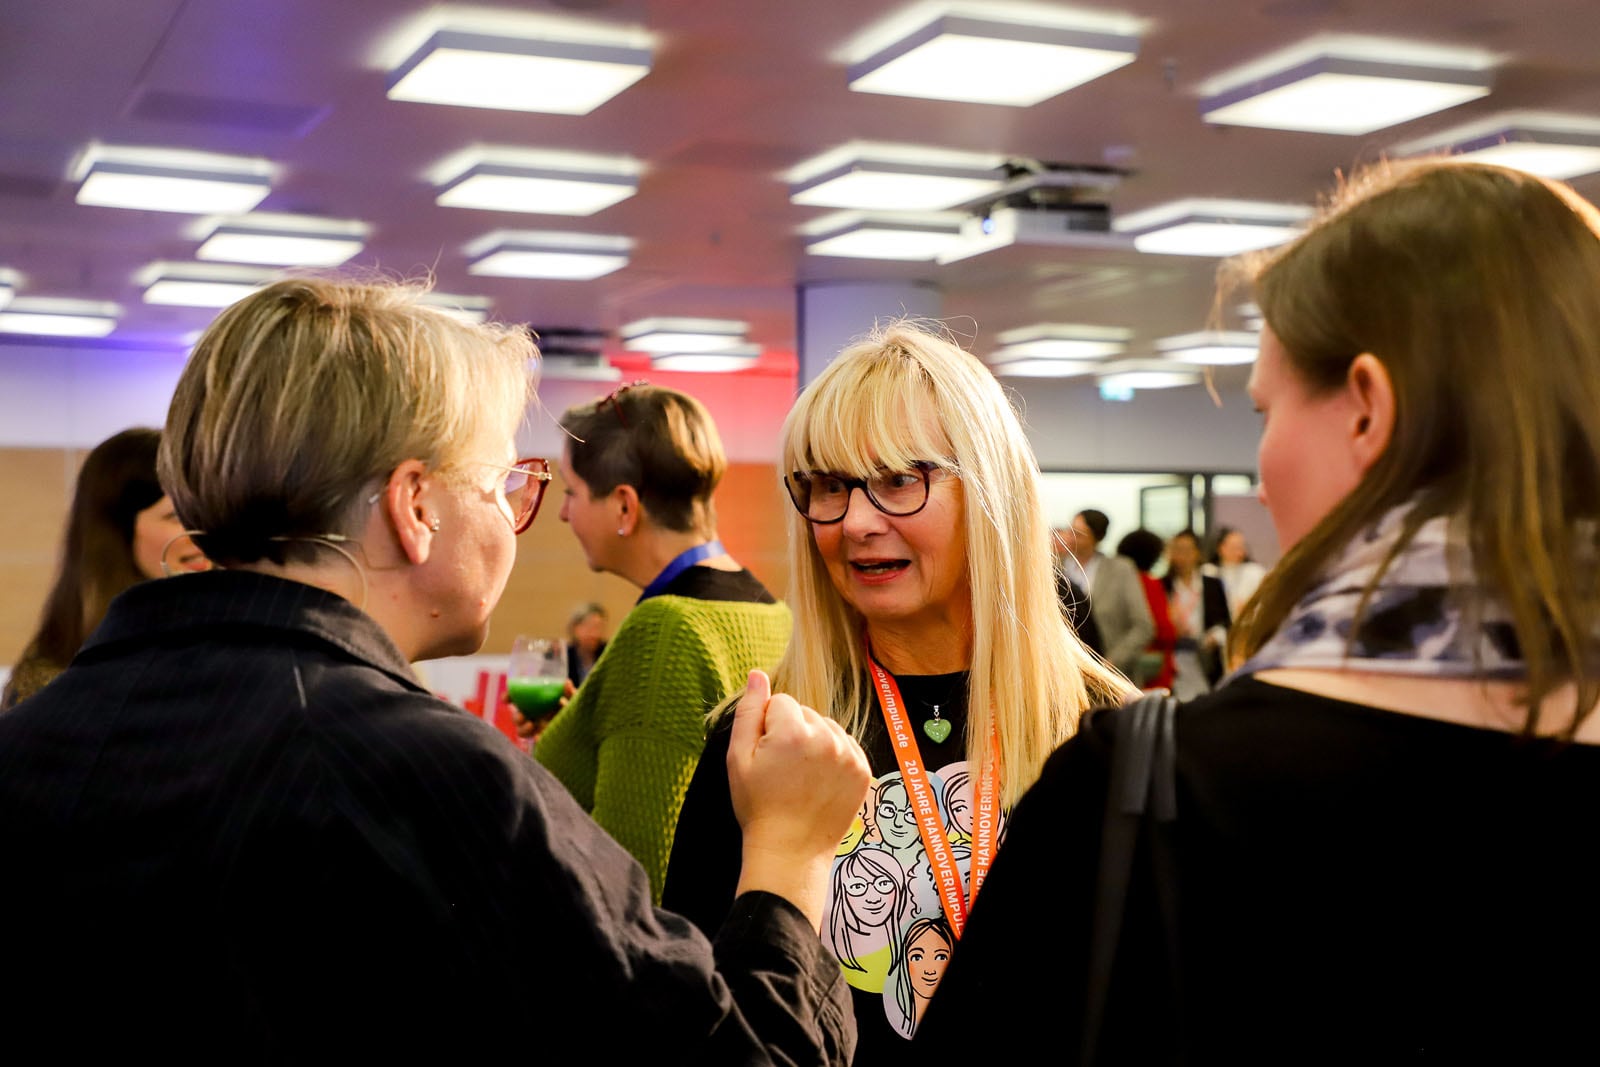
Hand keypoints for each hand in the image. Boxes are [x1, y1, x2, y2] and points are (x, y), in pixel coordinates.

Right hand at [510, 679, 574, 738]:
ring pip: (521, 730)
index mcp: (537, 701)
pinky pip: (533, 741)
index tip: (506, 699)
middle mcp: (535, 715)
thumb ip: (570, 692)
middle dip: (516, 717)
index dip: (509, 697)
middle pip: (517, 716)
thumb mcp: (575, 699)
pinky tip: (539, 737)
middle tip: (522, 717)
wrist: (585, 726)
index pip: (518, 698)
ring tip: (531, 726)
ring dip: (522, 729)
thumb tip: (566, 683)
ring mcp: (538, 728)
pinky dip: (534, 738)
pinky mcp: (543, 739)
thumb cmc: (578, 709)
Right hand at [728, 670, 869, 929]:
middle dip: (792, 730)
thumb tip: (757, 674)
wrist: (790, 852)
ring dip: (814, 741)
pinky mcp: (863, 771)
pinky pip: (846, 744)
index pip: (780, 702)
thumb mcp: (738, 758)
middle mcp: (827, 738)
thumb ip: (748, 711)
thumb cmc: (758, 806)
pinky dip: (834, 754)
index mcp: (793, 732)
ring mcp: (849, 755)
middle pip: (805, 713)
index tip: (766, 755)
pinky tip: (819, 779)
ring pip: (827, 727)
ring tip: (800, 775)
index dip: (767, 726)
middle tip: (782, 769)